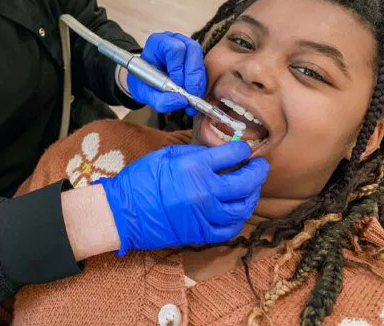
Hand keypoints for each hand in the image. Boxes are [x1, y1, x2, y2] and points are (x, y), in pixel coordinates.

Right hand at [97, 141, 268, 253]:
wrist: (124, 212)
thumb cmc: (140, 180)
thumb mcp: (166, 155)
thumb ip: (195, 153)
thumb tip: (217, 152)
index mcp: (194, 167)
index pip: (232, 155)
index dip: (241, 150)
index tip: (243, 149)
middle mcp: (204, 191)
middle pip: (246, 181)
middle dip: (257, 171)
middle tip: (259, 165)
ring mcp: (205, 215)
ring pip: (243, 206)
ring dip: (252, 195)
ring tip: (251, 187)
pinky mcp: (201, 233)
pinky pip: (230, 229)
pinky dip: (239, 219)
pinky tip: (238, 210)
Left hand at [126, 32, 206, 112]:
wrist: (145, 83)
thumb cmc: (142, 82)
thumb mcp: (145, 93)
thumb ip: (160, 99)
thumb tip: (182, 101)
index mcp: (158, 43)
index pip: (173, 47)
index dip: (178, 66)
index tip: (177, 82)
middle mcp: (175, 41)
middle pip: (192, 49)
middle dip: (193, 74)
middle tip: (191, 93)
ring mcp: (186, 49)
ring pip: (199, 59)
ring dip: (198, 79)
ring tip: (192, 96)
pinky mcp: (194, 60)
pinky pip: (203, 69)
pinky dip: (200, 84)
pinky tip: (194, 95)